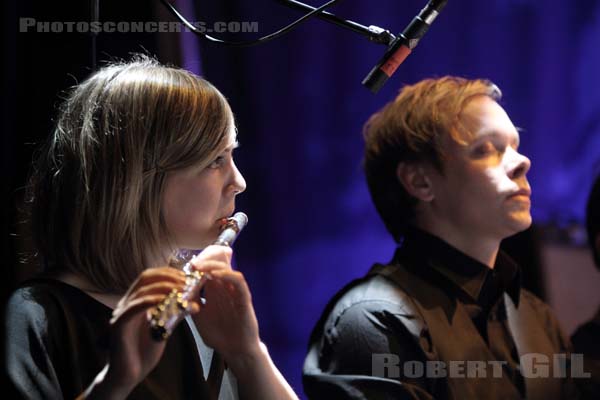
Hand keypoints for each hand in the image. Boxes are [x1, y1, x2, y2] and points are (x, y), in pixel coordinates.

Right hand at [102, 267, 200, 395]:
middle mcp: (126, 303)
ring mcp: (121, 313)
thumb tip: (194, 302)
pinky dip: (150, 300)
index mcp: (136, 301)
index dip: (168, 273)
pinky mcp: (118, 325)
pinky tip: (164, 300)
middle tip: (185, 282)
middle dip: (167, 276)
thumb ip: (174, 314)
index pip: (150, 277)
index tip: (186, 277)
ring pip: (141, 290)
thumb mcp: (164, 328)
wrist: (129, 375)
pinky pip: (133, 307)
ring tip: (180, 291)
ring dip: (163, 287)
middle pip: (145, 278)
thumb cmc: (144, 351)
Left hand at [189, 245, 260, 361]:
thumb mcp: (199, 317)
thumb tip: (179, 291)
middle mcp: (225, 288)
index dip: (197, 267)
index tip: (185, 268)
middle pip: (217, 266)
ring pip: (227, 269)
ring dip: (213, 265)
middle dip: (203, 262)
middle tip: (192, 265)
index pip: (207, 271)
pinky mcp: (244, 297)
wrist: (236, 351)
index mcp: (215, 292)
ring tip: (200, 267)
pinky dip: (227, 274)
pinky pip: (238, 280)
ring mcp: (235, 292)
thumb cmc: (219, 335)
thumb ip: (192, 304)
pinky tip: (214, 275)